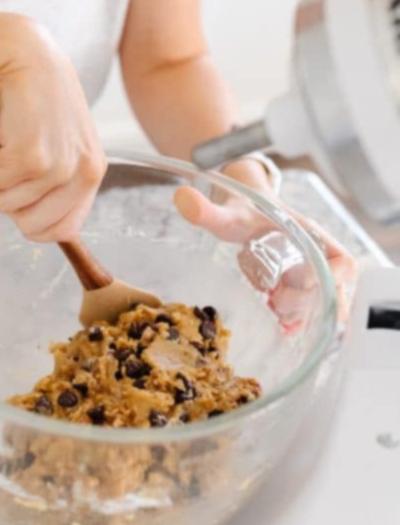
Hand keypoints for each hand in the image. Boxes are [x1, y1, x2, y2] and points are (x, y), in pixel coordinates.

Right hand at [0, 15, 105, 242]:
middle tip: (5, 158)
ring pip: (8, 205)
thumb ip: (56, 180)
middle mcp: (86, 170)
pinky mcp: (34, 155)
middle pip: (32, 226)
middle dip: (7, 197)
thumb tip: (38, 226)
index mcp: (93, 170)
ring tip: (0, 136)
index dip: (29, 218)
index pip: (63, 230)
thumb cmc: (30, 96)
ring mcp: (62, 165)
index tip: (17, 186)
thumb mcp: (56, 141)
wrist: (20, 49)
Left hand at [174, 180, 357, 330]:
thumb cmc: (244, 210)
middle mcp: (319, 256)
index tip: (295, 284)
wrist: (246, 206)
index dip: (329, 281)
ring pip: (322, 304)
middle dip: (305, 304)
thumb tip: (181, 198)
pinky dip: (299, 320)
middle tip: (275, 302)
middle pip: (333, 291)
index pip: (343, 263)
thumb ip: (206, 210)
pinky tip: (281, 327)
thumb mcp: (226, 214)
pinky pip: (312, 309)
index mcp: (312, 236)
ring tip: (273, 307)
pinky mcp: (301, 286)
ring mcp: (312, 274)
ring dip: (300, 314)